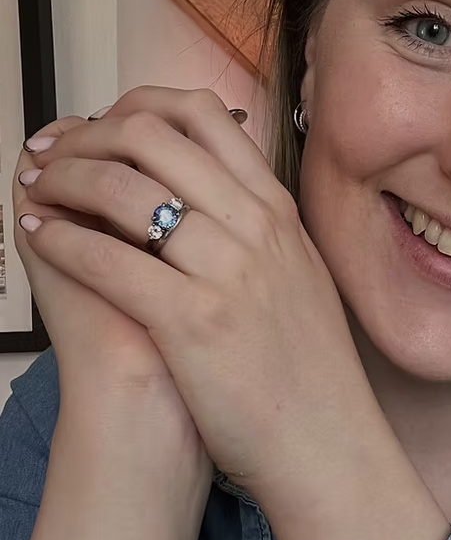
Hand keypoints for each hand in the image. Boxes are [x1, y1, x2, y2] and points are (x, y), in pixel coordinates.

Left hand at [17, 86, 370, 497]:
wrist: (324, 433)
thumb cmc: (306, 360)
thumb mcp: (297, 268)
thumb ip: (258, 222)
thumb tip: (210, 187)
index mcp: (275, 207)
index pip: (203, 114)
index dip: (138, 105)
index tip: (105, 125)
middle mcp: (253, 224)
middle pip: (152, 135)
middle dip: (87, 134)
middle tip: (54, 150)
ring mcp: (225, 268)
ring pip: (122, 188)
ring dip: (62, 178)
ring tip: (36, 186)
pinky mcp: (191, 319)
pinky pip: (108, 258)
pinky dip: (61, 239)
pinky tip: (42, 235)